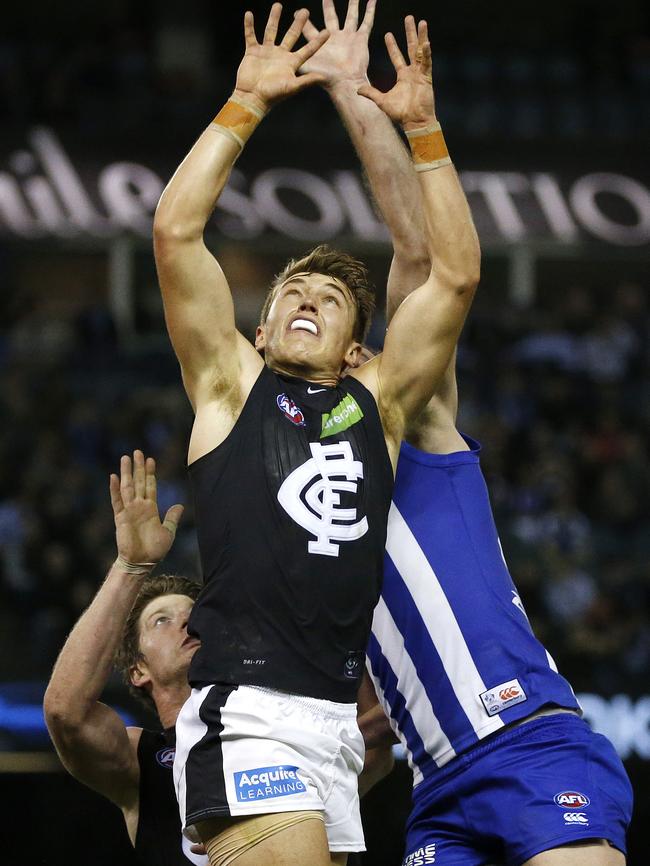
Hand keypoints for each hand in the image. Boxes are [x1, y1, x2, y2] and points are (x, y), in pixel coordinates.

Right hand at [110, 450, 183, 566]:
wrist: (142, 563)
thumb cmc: (154, 550)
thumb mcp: (168, 532)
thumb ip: (172, 518)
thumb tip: (180, 505)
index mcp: (150, 509)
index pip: (150, 486)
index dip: (150, 473)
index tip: (150, 459)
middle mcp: (139, 507)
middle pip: (138, 482)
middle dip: (138, 467)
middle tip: (137, 451)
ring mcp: (129, 511)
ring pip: (127, 487)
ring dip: (127, 472)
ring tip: (125, 458)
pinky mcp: (120, 518)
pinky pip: (117, 501)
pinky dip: (115, 489)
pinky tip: (113, 477)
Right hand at [233, 3, 328, 112]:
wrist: (252, 98)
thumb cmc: (272, 95)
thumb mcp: (292, 87)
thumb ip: (307, 80)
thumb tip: (324, 77)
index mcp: (291, 63)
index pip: (308, 50)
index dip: (318, 42)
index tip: (328, 32)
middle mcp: (280, 55)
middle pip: (291, 35)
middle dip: (298, 23)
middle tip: (305, 11)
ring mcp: (266, 52)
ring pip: (271, 31)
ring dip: (274, 18)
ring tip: (278, 5)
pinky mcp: (252, 52)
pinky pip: (250, 35)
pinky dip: (249, 26)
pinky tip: (249, 14)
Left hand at [299, 0, 375, 90]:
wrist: (346, 83)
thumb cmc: (327, 79)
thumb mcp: (306, 68)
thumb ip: (294, 61)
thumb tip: (277, 62)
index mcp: (320, 44)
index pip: (310, 29)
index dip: (303, 22)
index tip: (297, 12)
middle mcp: (335, 39)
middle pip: (331, 18)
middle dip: (328, 7)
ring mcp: (348, 38)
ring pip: (351, 16)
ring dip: (353, 5)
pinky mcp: (360, 39)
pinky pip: (366, 22)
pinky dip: (370, 11)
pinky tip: (372, 0)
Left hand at [358, 16, 435, 128]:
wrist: (414, 123)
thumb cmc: (400, 114)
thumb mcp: (381, 101)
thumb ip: (370, 93)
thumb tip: (356, 89)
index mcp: (403, 76)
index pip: (397, 56)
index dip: (392, 45)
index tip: (388, 33)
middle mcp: (412, 72)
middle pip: (410, 48)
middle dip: (410, 33)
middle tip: (409, 18)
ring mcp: (420, 74)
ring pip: (421, 51)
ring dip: (422, 36)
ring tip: (422, 22)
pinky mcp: (427, 79)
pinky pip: (427, 63)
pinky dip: (427, 54)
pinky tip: (426, 43)